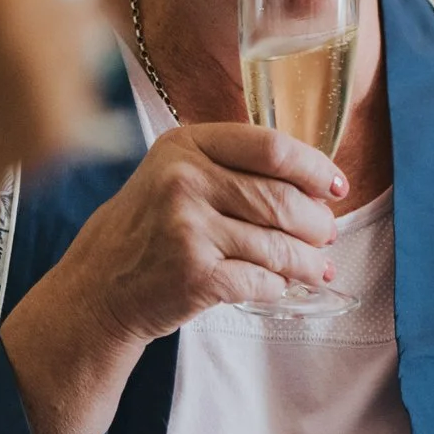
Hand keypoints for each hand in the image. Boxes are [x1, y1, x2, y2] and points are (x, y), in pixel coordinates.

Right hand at [51, 122, 343, 343]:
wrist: (97, 288)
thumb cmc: (146, 230)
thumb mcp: (173, 175)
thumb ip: (229, 166)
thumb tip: (312, 185)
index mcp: (185, 144)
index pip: (270, 146)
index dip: (314, 167)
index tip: (335, 185)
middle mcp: (184, 180)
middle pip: (280, 198)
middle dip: (316, 222)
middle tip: (328, 234)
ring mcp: (188, 228)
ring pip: (276, 245)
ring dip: (308, 261)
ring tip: (320, 267)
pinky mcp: (194, 274)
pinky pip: (260, 280)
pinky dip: (278, 286)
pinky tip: (281, 286)